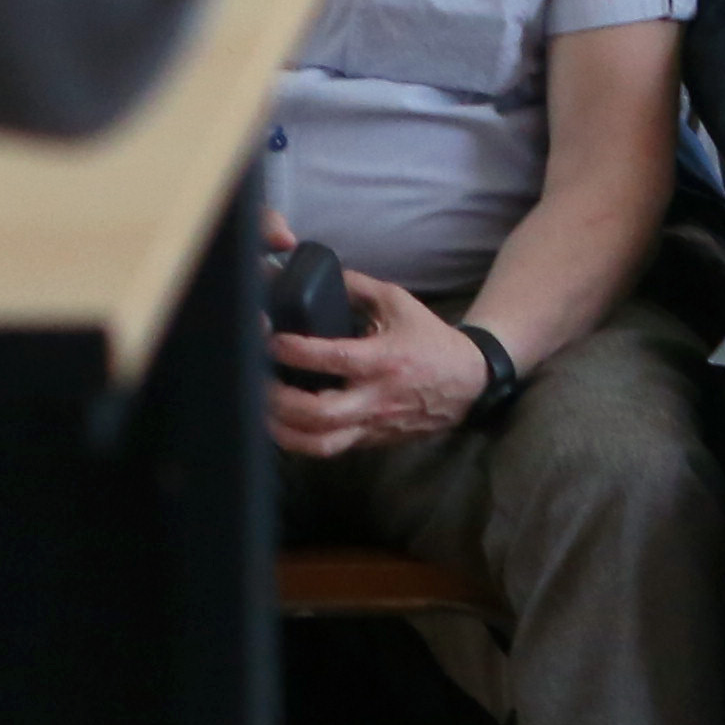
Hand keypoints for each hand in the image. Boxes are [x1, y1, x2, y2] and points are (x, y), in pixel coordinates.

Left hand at [263, 264, 493, 457]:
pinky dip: (300, 441)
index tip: (272, 339)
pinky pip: (329, 449)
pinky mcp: (370, 440)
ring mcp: (372, 424)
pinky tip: (281, 426)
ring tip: (260, 412)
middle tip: (257, 382)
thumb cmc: (430, 340)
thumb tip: (320, 275)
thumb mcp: (400, 303)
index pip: (335, 359)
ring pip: (321, 443)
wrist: (467, 382)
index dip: (297, 351)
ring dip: (284, 431)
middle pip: (321, 414)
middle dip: (281, 401)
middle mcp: (376, 398)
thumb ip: (359, 287)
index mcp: (384, 360)